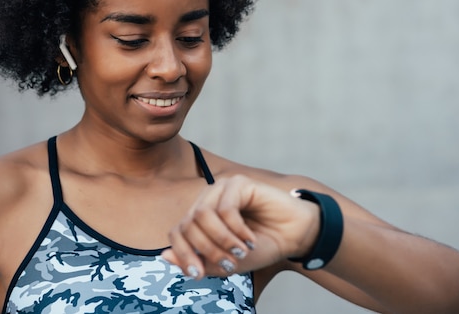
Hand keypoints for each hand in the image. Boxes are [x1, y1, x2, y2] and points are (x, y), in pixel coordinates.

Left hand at [162, 174, 319, 278]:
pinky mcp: (239, 183)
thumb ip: (198, 261)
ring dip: (222, 239)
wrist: (294, 236)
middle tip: (230, 263)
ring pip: (203, 214)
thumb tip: (164, 256)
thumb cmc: (262, 247)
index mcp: (201, 217)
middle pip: (188, 223)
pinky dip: (237, 230)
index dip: (182, 254)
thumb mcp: (227, 262)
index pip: (177, 232)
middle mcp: (208, 199)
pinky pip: (226, 208)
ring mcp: (222, 188)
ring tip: (242, 250)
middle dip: (207, 249)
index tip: (197, 274)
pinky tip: (250, 239)